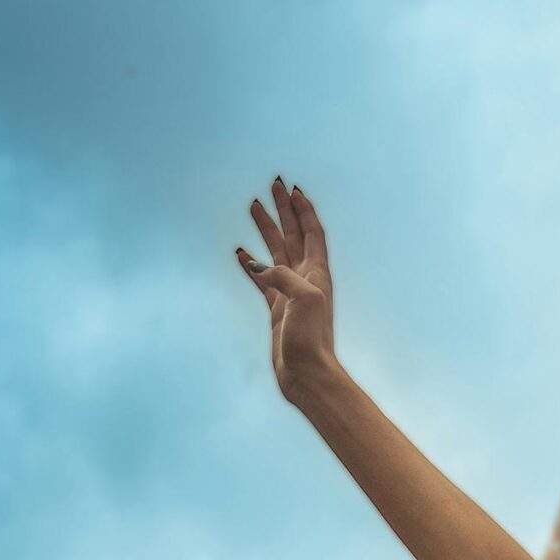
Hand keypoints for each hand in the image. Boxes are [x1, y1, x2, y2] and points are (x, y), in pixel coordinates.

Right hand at [235, 178, 335, 403]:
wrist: (306, 373)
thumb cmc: (311, 339)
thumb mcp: (303, 300)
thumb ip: (282, 276)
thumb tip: (256, 265)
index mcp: (317, 273)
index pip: (311, 232)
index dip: (303, 210)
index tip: (292, 189)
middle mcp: (305, 279)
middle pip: (293, 235)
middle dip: (284, 210)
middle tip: (273, 186)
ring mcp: (289, 293)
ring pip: (276, 252)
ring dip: (266, 229)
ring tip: (254, 207)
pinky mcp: (276, 308)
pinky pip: (261, 278)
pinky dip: (252, 263)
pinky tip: (242, 253)